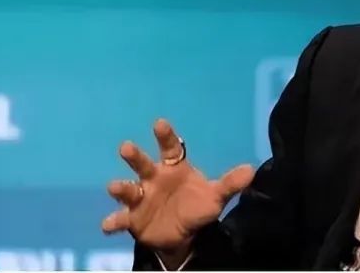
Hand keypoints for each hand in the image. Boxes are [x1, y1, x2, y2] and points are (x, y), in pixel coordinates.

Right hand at [101, 119, 254, 256]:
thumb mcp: (215, 197)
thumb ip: (230, 184)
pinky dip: (113, 221)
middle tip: (126, 147)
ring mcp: (140, 198)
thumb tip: (251, 170)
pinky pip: (120, 219)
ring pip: (127, 189)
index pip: (170, 148)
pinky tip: (108, 224)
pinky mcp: (131, 219)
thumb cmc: (196, 206)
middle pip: (142, 164)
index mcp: (173, 168)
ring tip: (115, 187)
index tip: (159, 123)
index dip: (165, 136)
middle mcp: (153, 178)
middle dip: (134, 156)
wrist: (181, 235)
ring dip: (120, 187)